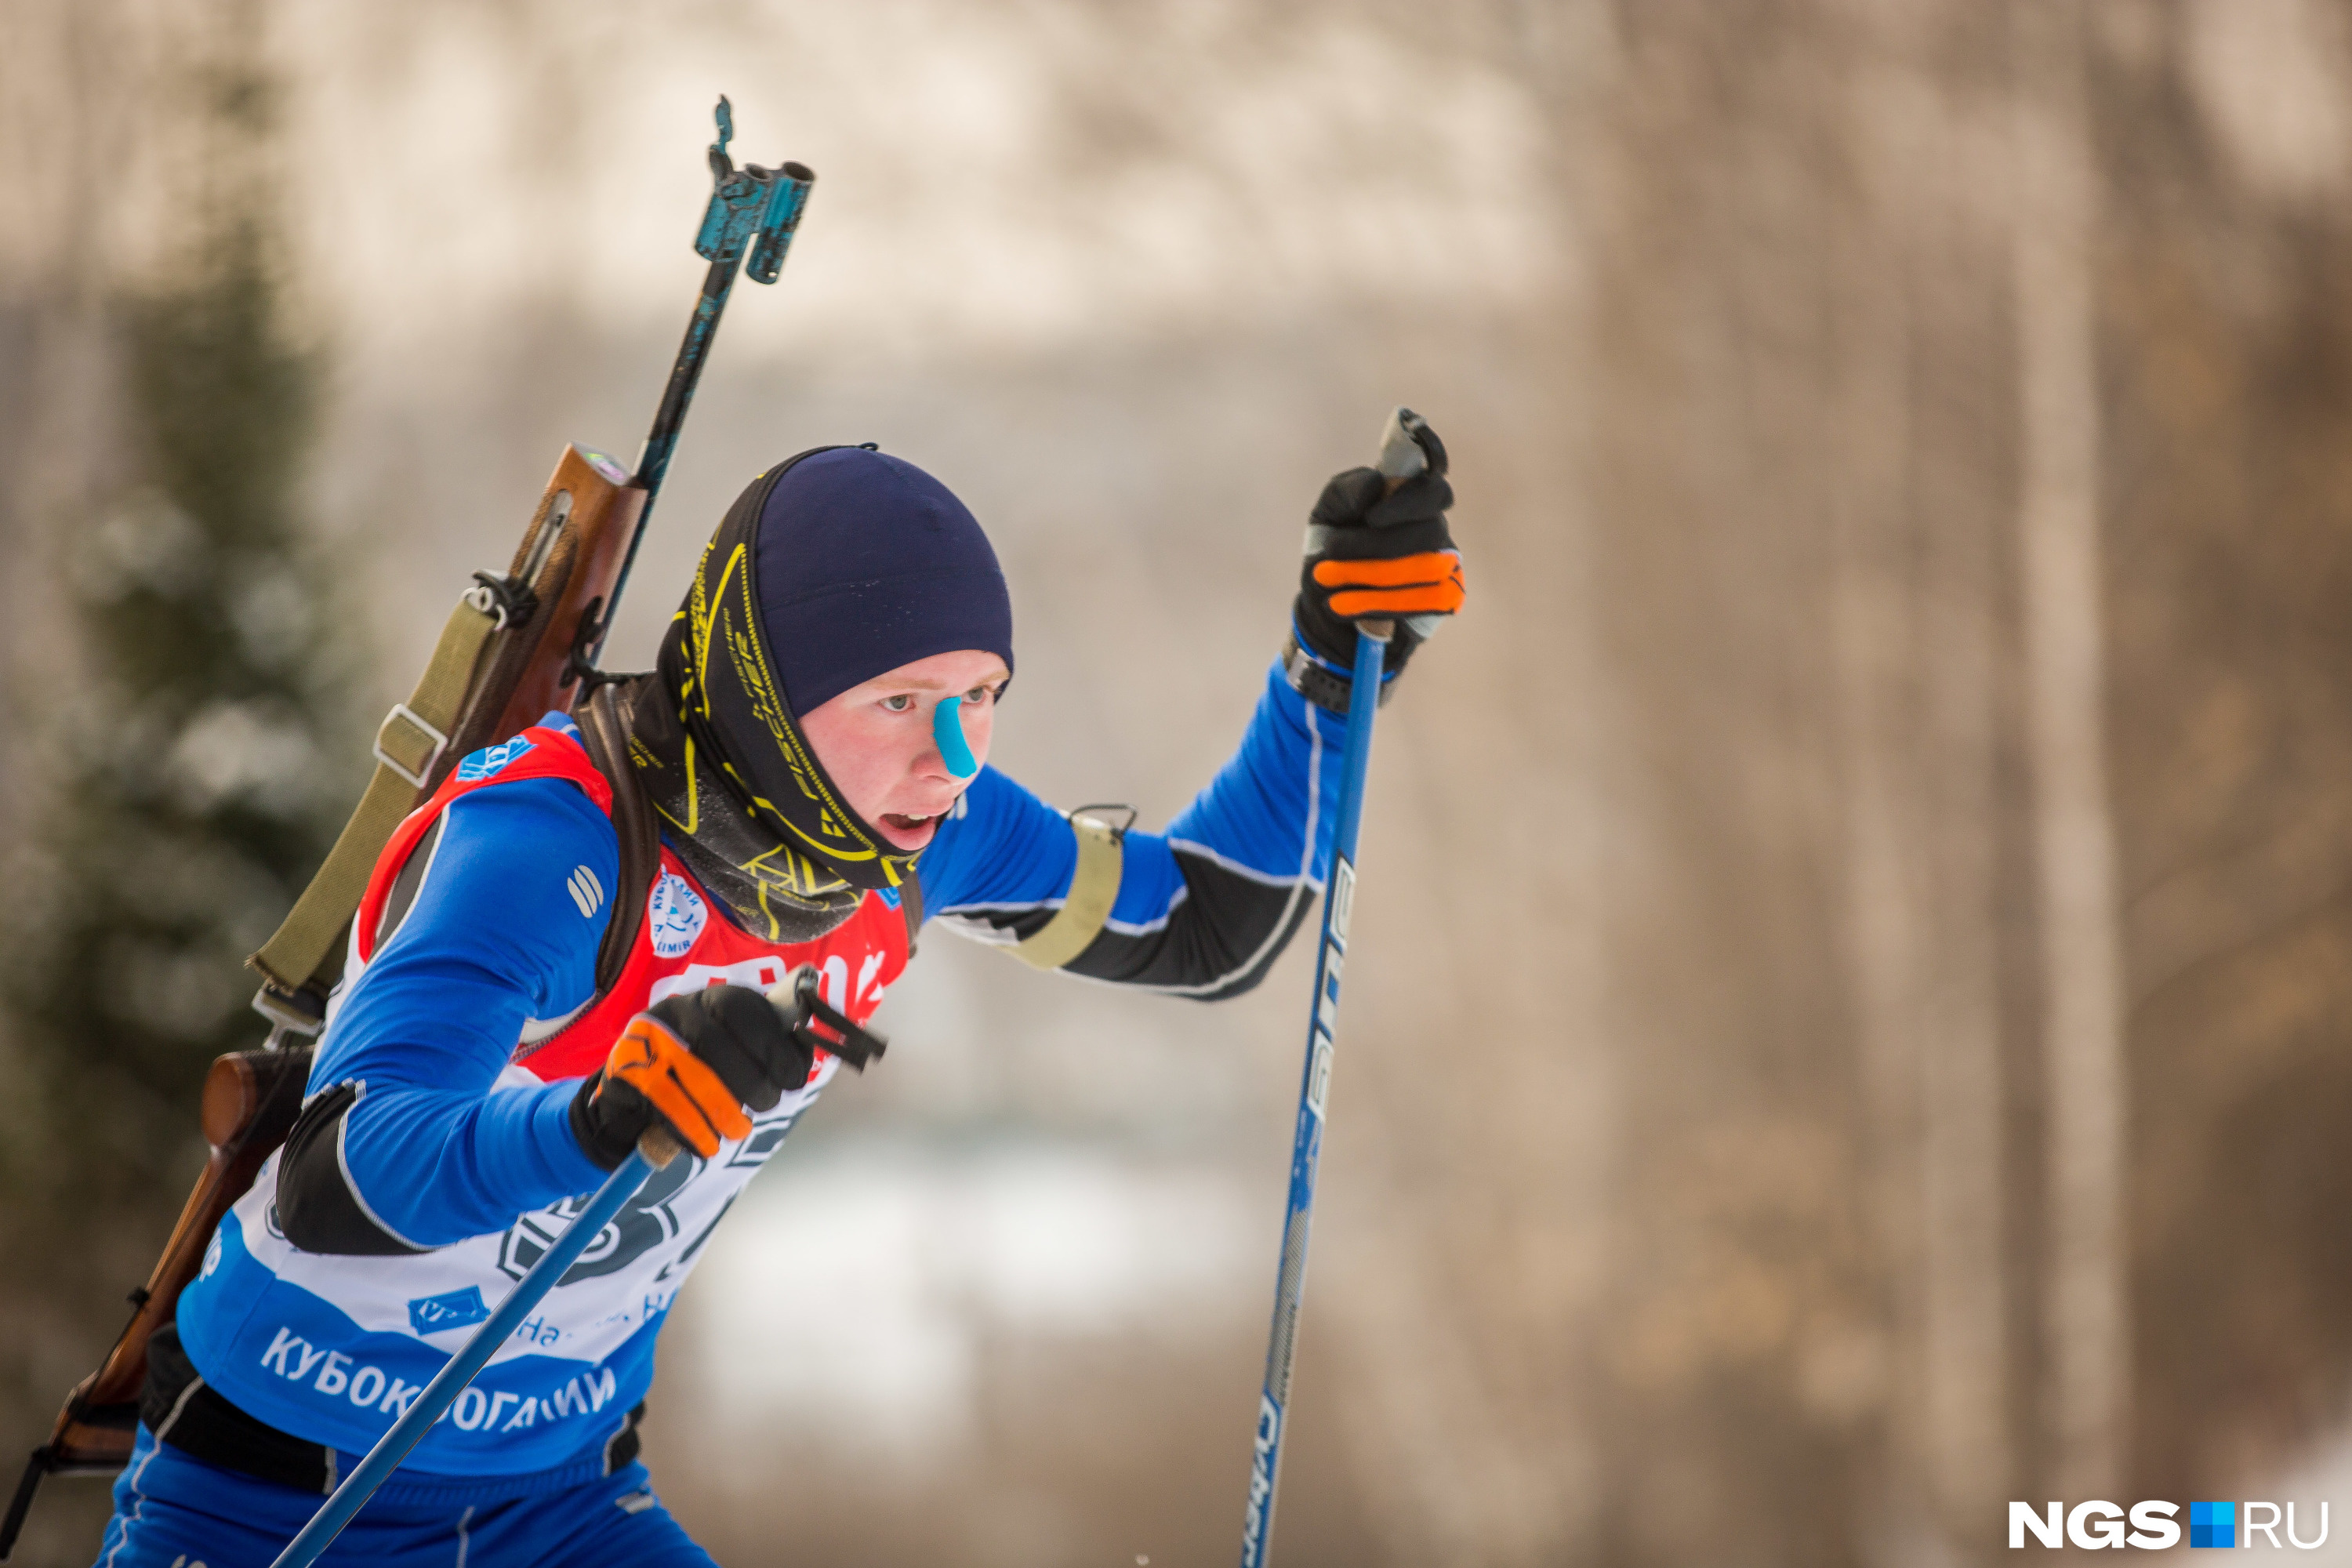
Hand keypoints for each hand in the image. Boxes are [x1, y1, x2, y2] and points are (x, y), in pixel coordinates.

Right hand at [568, 983, 815, 1168]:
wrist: (636, 1095)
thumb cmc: (705, 1073)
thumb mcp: (741, 1053)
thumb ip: (773, 1053)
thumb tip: (800, 1065)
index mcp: (714, 999)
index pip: (747, 1010)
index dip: (775, 1046)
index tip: (792, 1079)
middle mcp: (679, 1008)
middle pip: (718, 1044)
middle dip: (751, 1082)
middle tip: (765, 1106)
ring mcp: (648, 1037)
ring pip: (693, 1077)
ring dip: (723, 1112)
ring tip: (737, 1131)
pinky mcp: (624, 1069)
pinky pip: (665, 1103)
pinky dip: (691, 1130)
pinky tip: (705, 1143)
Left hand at [1288, 418, 1462, 707]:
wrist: (1324, 604)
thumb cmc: (1332, 549)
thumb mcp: (1327, 514)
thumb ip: (1344, 491)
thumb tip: (1375, 486)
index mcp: (1412, 502)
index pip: (1435, 491)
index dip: (1409, 503)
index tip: (1371, 518)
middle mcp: (1435, 532)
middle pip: (1428, 532)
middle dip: (1374, 545)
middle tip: (1331, 551)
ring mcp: (1445, 568)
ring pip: (1425, 570)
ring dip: (1368, 576)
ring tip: (1326, 580)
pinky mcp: (1442, 601)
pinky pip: (1424, 603)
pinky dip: (1377, 605)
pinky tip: (1342, 606)